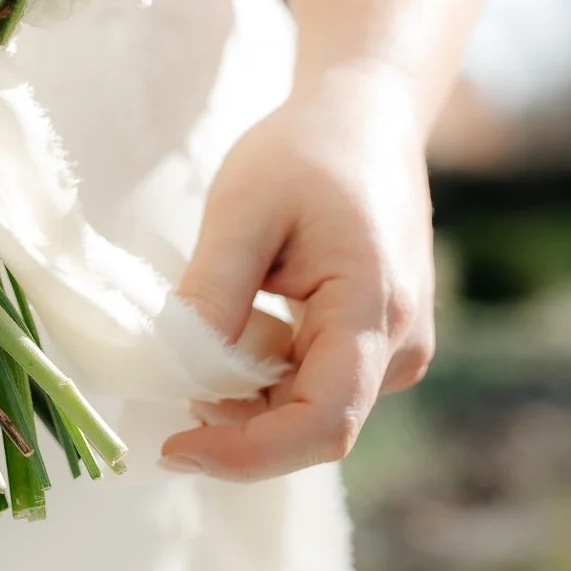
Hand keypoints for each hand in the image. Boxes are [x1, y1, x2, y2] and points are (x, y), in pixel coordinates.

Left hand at [164, 62, 437, 480]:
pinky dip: (264, 371)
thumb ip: (212, 292)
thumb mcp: (241, 210)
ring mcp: (396, 350)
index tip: (172, 449)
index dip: (245, 454)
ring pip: (307, 408)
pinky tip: (246, 316)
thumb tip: (176, 369)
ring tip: (216, 315)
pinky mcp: (381, 346)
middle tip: (169, 374)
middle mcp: (400, 345)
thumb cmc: (307, 151)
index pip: (321, 424)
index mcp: (373, 310)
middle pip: (309, 426)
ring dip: (246, 390)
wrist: (367, 117)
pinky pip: (314, 383)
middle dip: (233, 420)